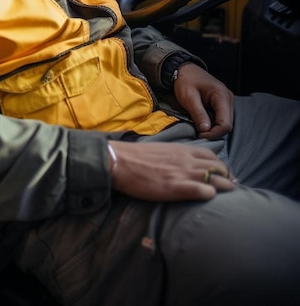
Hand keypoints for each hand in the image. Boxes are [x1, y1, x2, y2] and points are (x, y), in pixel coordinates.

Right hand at [109, 140, 234, 201]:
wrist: (119, 161)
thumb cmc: (135, 157)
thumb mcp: (160, 151)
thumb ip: (175, 156)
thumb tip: (181, 164)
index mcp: (182, 150)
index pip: (212, 156)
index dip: (220, 167)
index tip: (223, 176)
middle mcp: (187, 160)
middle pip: (220, 168)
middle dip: (227, 178)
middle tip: (228, 188)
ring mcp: (183, 173)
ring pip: (217, 180)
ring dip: (224, 188)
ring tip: (226, 197)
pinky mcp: (177, 187)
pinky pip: (204, 191)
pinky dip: (210, 195)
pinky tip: (208, 198)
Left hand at [173, 63, 233, 139]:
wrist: (184, 69)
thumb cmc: (185, 81)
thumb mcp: (188, 97)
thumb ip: (198, 113)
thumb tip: (205, 130)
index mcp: (222, 96)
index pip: (225, 124)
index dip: (213, 133)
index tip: (199, 135)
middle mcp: (228, 99)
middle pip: (227, 125)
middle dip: (213, 132)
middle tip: (197, 133)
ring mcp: (226, 101)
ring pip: (224, 122)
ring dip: (212, 128)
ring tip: (198, 128)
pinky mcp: (222, 103)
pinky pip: (220, 118)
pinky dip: (212, 123)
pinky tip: (202, 122)